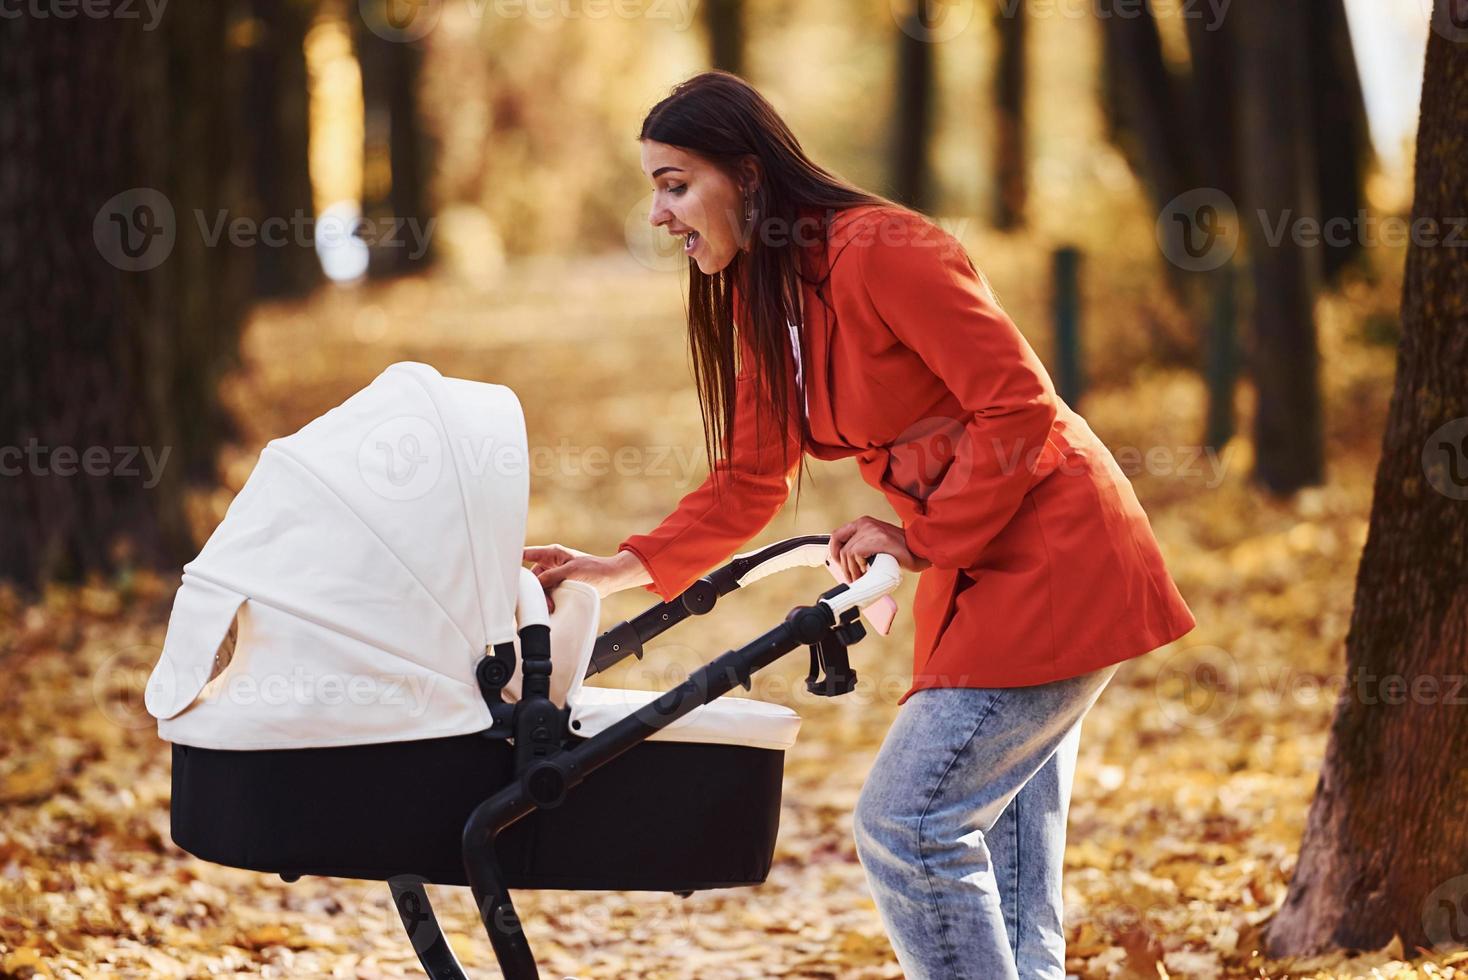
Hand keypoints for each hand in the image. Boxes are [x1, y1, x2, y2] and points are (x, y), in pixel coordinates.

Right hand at [523, 545, 650, 610]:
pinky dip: (547, 601)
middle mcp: (550, 564)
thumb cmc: (594, 569)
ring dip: (541, 597)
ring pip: (539, 588)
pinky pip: (547, 594)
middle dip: (534, 589)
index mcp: (552, 553)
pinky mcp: (559, 586)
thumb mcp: (571, 571)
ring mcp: (554, 575)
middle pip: (532, 576)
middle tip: (540, 600)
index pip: (527, 554)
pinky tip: (550, 608)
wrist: (610, 579)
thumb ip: (552, 576)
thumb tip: (536, 583)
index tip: (504, 568)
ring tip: (549, 606)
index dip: (514, 559)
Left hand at [827, 516, 930, 583]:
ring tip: (861, 578)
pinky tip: (867, 571)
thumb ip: (862, 545)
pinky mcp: (876, 540)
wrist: (920, 551)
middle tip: (851, 577)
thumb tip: (844, 561)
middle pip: (839, 546)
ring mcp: (870, 530)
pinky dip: (859, 566)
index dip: (834, 551)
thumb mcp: (877, 542)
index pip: (837, 535)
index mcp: (864, 523)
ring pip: (847, 553)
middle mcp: (865, 524)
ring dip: (851, 570)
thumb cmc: (900, 550)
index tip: (839, 564)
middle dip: (843, 565)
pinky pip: (855, 554)